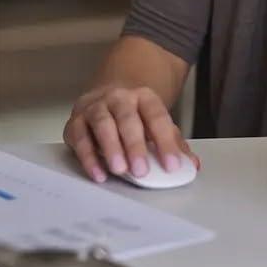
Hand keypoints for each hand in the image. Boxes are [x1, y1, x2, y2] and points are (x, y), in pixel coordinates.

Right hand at [63, 84, 200, 182]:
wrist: (107, 92)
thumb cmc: (136, 114)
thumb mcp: (156, 123)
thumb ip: (173, 143)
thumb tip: (192, 165)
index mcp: (145, 97)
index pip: (157, 117)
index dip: (166, 142)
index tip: (172, 165)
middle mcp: (119, 98)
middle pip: (128, 118)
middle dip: (135, 145)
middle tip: (141, 170)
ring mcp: (95, 107)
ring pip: (102, 124)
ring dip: (111, 148)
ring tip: (119, 170)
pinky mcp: (75, 122)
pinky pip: (79, 138)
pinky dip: (87, 157)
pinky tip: (98, 174)